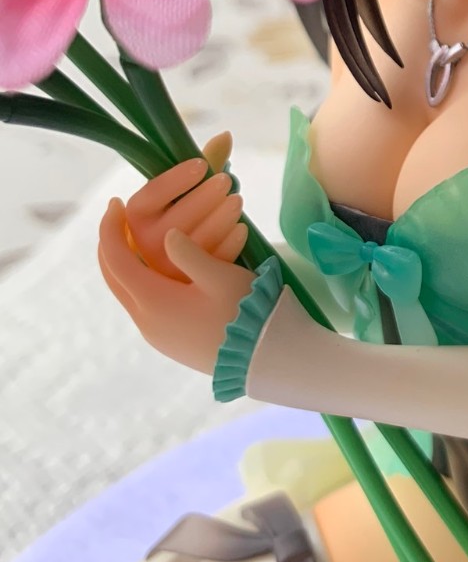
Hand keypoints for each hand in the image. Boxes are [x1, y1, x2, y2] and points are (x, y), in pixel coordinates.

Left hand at [98, 152, 254, 374]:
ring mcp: (157, 334)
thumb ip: (190, 253)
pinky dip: (141, 280)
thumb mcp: (221, 277)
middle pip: (113, 278)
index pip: (117, 260)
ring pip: (127, 292)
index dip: (110, 229)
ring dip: (126, 264)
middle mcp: (146, 321)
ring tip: (137, 240)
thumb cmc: (247, 313)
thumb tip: (166, 234)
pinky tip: (159, 268)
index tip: (115, 202)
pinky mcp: (170, 341)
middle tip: (116, 219)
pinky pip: (143, 305)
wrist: (264, 358)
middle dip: (110, 245)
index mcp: (154, 301)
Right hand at [123, 132, 239, 279]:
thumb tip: (227, 134)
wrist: (189, 263)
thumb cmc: (188, 215)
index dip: (174, 180)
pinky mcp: (188, 284)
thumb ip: (205, 163)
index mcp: (136, 218)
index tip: (201, 165)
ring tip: (237, 200)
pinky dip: (228, 245)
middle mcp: (145, 245)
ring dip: (217, 220)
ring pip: (191, 245)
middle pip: (172, 221)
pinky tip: (243, 228)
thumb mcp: (189, 191)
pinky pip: (209, 265)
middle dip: (202, 198)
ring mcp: (166, 269)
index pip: (147, 197)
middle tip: (226, 181)